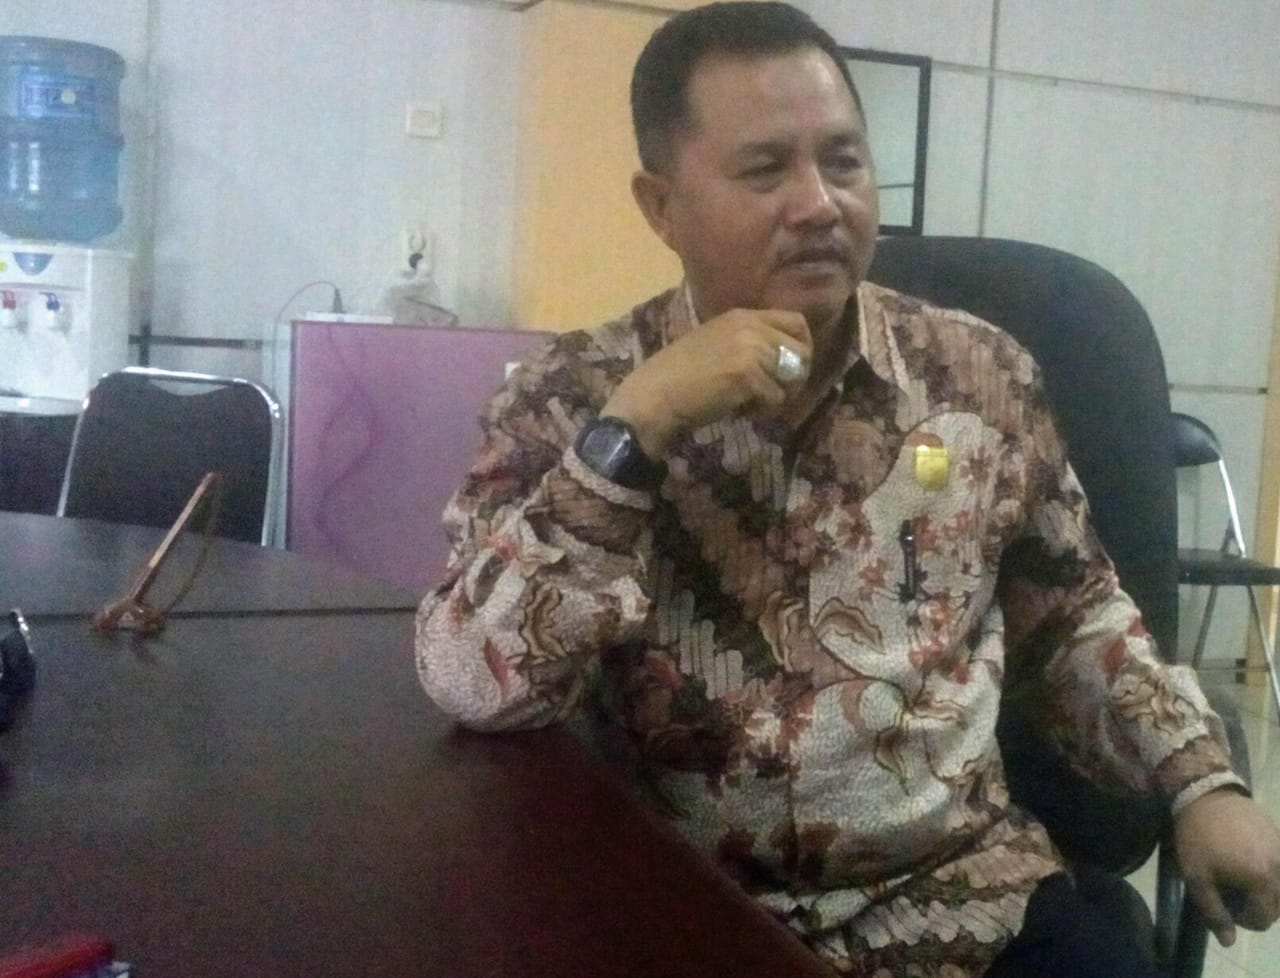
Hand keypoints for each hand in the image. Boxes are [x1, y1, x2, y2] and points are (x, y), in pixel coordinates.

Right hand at [601, 308, 811, 457]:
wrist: (654, 395)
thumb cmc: (679, 376)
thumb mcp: (716, 343)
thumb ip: (748, 342)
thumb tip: (783, 359)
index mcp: (742, 315)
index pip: (797, 322)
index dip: (803, 348)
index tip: (790, 370)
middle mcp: (750, 326)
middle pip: (802, 351)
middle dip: (795, 378)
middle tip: (773, 394)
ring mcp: (750, 349)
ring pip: (792, 378)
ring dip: (776, 397)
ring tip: (749, 403)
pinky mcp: (748, 375)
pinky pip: (776, 399)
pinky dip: (761, 411)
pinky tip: (738, 410)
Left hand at [1174, 788, 1279, 945]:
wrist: (1205, 793)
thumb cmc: (1197, 837)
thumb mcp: (1197, 877)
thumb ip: (1214, 912)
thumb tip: (1229, 942)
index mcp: (1262, 880)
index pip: (1263, 919)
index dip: (1242, 919)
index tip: (1223, 904)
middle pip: (1278, 906)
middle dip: (1257, 906)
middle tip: (1231, 892)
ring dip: (1267, 891)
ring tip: (1241, 878)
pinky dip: (1272, 871)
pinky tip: (1249, 860)